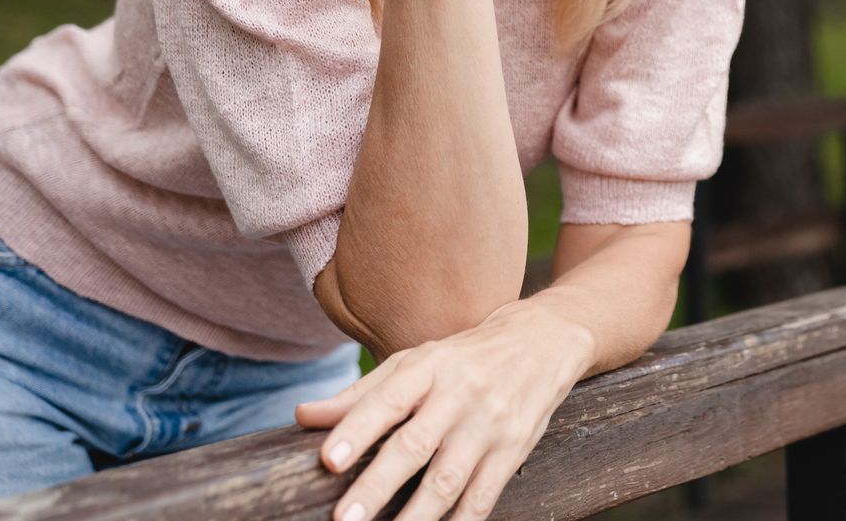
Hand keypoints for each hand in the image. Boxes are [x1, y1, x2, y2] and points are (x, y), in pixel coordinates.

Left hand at [294, 300, 595, 520]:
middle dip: (378, 485)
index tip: (328, 459)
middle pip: (416, 445)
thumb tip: (303, 416)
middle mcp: (460, 396)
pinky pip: (483, 497)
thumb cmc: (464, 358)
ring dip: (415, 517)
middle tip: (344, 519)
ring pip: (448, 480)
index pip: (388, 398)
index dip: (357, 429)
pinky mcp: (513, 452)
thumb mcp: (415, 361)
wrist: (543, 342)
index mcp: (429, 368)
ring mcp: (489, 427)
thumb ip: (360, 394)